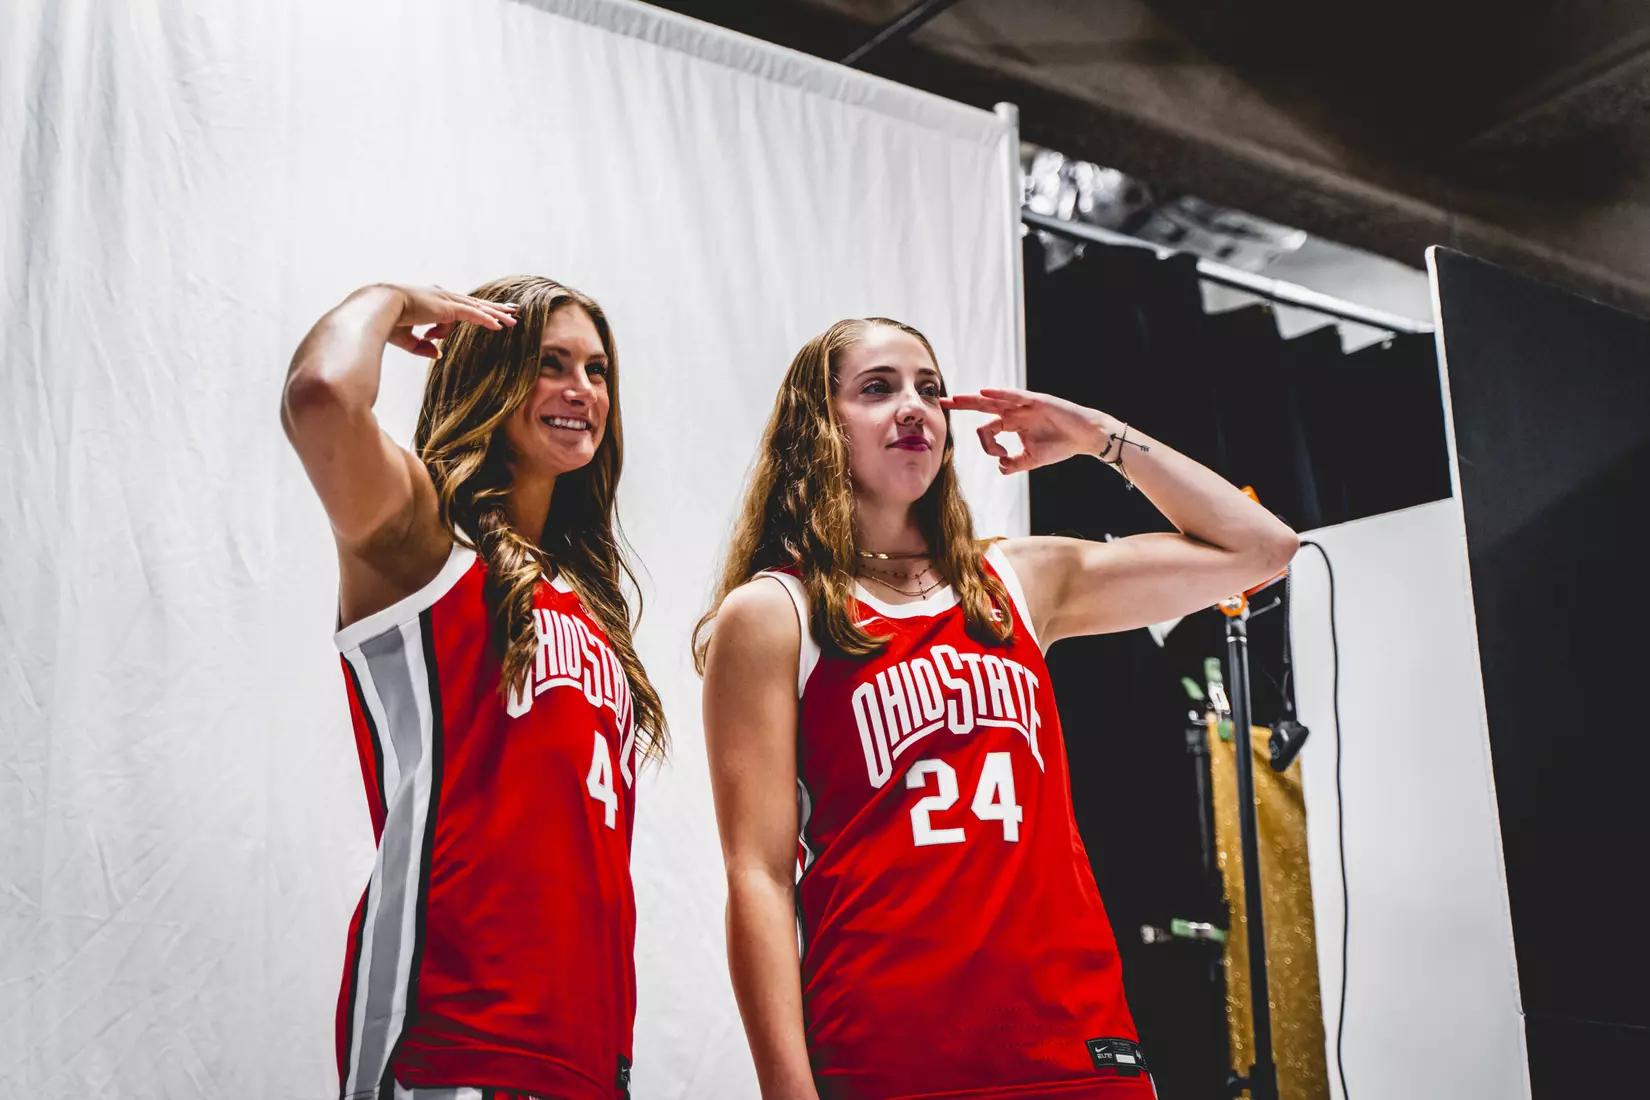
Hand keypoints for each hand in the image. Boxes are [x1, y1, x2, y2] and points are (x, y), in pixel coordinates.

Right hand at [381, 284, 517, 357]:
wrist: (377, 308)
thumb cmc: (386, 322)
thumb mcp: (405, 338)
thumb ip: (422, 346)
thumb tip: (438, 353)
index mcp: (431, 301)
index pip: (458, 305)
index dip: (474, 310)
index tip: (486, 313)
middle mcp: (441, 296)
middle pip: (474, 302)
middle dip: (493, 307)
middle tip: (510, 310)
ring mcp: (445, 300)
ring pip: (478, 307)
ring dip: (496, 314)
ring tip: (513, 321)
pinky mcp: (447, 307)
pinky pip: (472, 314)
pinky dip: (486, 320)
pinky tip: (499, 326)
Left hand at [940, 387, 1105, 473]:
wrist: (1085, 437)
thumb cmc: (1060, 446)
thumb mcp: (1033, 459)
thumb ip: (1016, 463)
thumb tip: (1000, 469)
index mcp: (1012, 423)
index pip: (987, 428)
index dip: (987, 444)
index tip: (1000, 456)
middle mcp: (1015, 411)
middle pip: (983, 406)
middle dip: (962, 405)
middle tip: (942, 402)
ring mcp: (1025, 405)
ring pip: (994, 399)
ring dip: (974, 398)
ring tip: (956, 397)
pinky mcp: (1037, 400)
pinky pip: (1015, 396)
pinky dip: (1000, 394)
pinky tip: (985, 392)